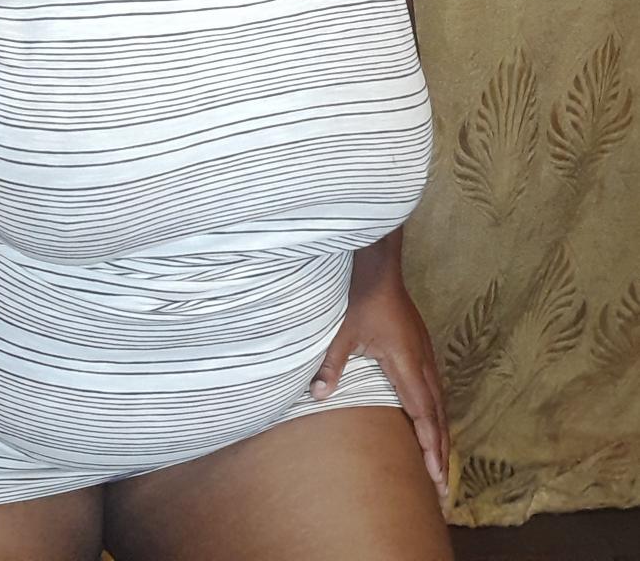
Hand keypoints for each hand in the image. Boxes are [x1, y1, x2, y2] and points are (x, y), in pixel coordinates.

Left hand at [309, 262, 448, 499]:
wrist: (380, 268)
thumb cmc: (362, 299)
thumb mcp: (343, 332)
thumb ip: (332, 364)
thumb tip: (316, 395)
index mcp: (407, 364)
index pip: (423, 413)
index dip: (430, 445)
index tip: (436, 475)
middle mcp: (423, 363)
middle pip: (438, 415)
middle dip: (440, 451)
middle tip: (443, 489)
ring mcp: (426, 355)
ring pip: (440, 403)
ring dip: (442, 435)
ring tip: (442, 465)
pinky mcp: (423, 348)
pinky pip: (436, 389)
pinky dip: (438, 414)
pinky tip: (434, 424)